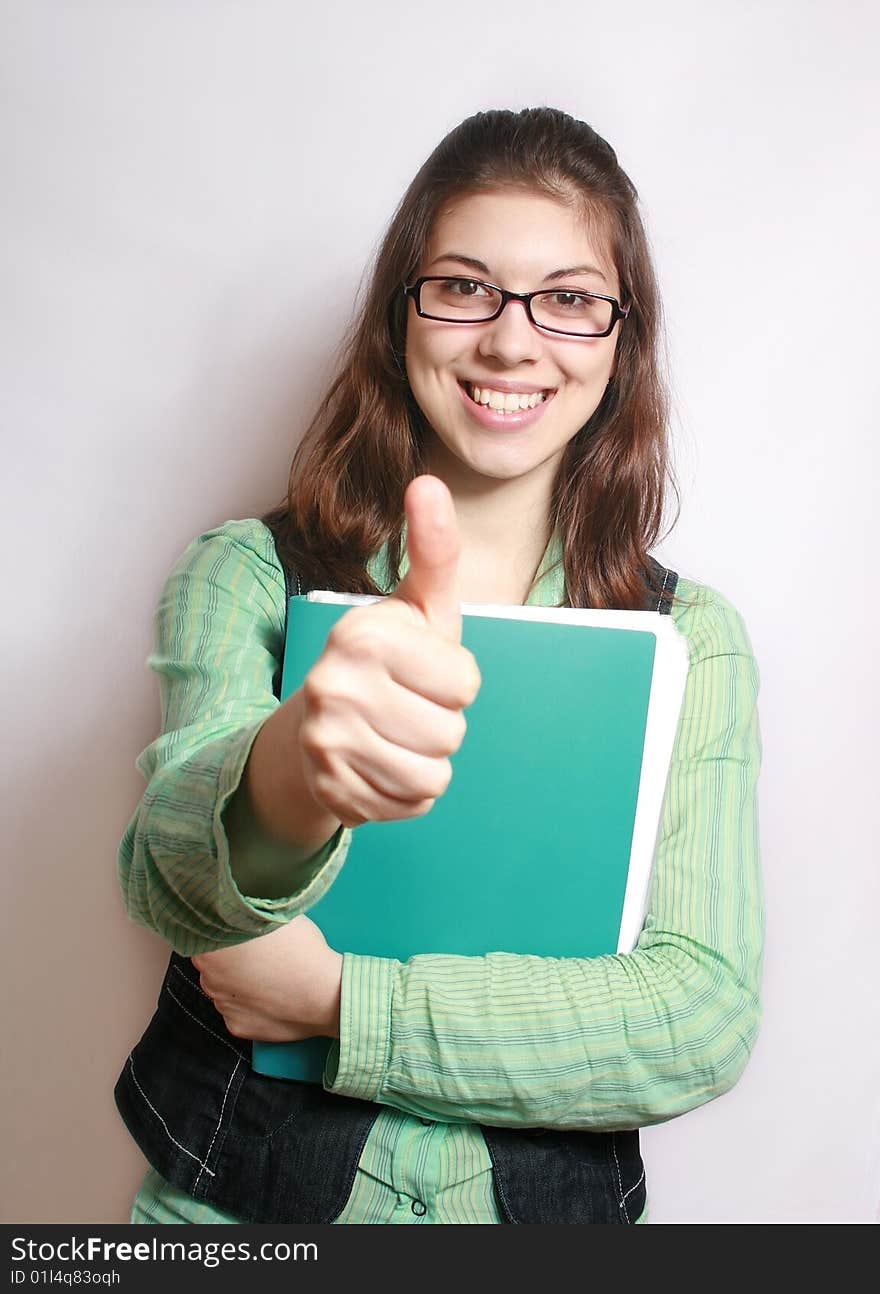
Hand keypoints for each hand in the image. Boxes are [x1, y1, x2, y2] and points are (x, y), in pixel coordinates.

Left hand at [191, 917, 342, 1041]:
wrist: (326, 995)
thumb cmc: (303, 951)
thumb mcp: (275, 916)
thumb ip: (248, 912)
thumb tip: (240, 905)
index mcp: (212, 946)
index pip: (201, 932)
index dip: (218, 928)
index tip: (234, 928)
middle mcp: (208, 977)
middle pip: (210, 961)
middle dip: (228, 956)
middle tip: (257, 951)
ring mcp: (221, 1005)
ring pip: (222, 986)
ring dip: (235, 980)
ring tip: (267, 974)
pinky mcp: (236, 1026)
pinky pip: (235, 1010)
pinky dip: (247, 1003)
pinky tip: (269, 994)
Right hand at [297, 474, 481, 827]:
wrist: (317, 723)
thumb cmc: (388, 659)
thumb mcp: (417, 605)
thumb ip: (433, 548)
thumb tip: (428, 482)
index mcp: (362, 634)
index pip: (465, 684)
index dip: (456, 680)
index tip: (423, 669)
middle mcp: (333, 685)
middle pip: (451, 733)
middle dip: (442, 724)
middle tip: (408, 706)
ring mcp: (325, 742)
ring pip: (433, 774)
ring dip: (428, 761)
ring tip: (397, 735)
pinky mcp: (329, 791)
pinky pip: (411, 805)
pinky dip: (407, 792)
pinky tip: (382, 764)